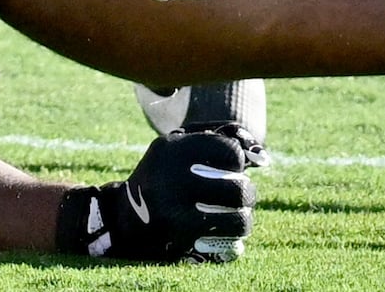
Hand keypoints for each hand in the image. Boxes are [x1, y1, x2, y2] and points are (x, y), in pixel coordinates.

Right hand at [72, 126, 254, 261]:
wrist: (122, 217)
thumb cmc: (161, 176)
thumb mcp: (176, 148)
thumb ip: (216, 140)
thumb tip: (262, 157)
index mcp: (171, 149)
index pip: (230, 152)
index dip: (238, 161)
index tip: (232, 167)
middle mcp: (170, 179)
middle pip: (238, 188)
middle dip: (248, 194)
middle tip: (242, 197)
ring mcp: (173, 212)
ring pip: (237, 219)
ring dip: (244, 220)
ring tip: (239, 218)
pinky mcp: (176, 240)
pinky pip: (224, 244)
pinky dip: (233, 243)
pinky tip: (229, 240)